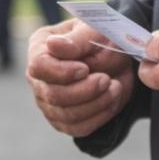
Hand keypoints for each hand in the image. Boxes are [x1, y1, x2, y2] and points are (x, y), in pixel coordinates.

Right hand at [26, 18, 135, 136]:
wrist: (119, 55)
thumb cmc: (104, 37)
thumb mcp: (95, 31)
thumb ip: (76, 41)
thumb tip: (53, 45)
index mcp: (40, 47)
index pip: (39, 66)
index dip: (62, 72)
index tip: (85, 68)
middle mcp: (39, 76)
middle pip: (52, 95)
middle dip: (84, 90)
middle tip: (107, 79)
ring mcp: (48, 100)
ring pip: (66, 115)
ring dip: (96, 104)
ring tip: (115, 88)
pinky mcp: (63, 119)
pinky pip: (77, 128)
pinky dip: (99, 117)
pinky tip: (111, 100)